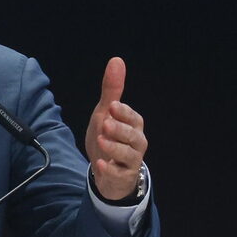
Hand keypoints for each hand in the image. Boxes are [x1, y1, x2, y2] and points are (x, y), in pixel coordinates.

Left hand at [84, 57, 146, 200]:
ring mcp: (131, 161)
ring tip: (101, 140)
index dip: (123, 113)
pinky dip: (109, 169)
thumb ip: (112, 90)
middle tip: (105, 123)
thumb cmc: (109, 137)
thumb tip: (117, 60)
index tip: (111, 106)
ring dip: (114, 147)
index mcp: (133, 125)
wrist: (105, 169)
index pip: (133, 118)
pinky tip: (99, 164)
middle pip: (133, 136)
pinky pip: (119, 173)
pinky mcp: (123, 176)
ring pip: (128, 155)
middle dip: (120, 130)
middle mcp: (136, 142)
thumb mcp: (105, 113)